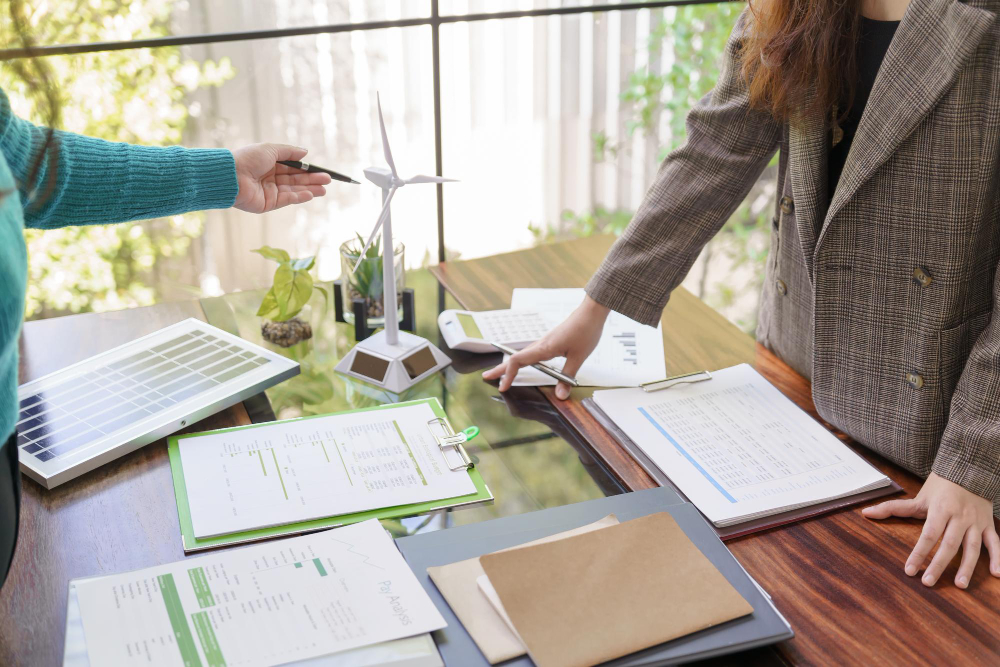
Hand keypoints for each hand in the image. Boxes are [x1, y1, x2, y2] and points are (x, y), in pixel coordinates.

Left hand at [232, 144, 331, 212]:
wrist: (231, 175)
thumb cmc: (248, 158)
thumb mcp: (271, 149)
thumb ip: (289, 152)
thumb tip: (306, 153)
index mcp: (269, 165)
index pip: (293, 168)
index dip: (307, 170)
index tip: (321, 170)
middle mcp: (270, 178)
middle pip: (295, 180)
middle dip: (312, 180)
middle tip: (328, 180)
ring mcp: (269, 192)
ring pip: (293, 191)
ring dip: (309, 189)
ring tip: (324, 189)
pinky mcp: (267, 204)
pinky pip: (286, 200)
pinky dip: (299, 197)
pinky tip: (310, 194)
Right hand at [482, 295, 609, 398]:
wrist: (591, 312)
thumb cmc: (585, 331)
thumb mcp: (579, 357)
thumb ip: (568, 377)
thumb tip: (560, 396)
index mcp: (544, 348)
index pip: (518, 361)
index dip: (508, 374)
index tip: (502, 386)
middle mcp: (541, 344)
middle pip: (515, 358)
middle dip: (501, 369)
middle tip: (486, 377)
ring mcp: (544, 342)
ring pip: (522, 355)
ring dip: (511, 364)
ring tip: (502, 374)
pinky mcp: (550, 341)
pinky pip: (531, 353)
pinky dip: (522, 360)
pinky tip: (524, 364)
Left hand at [863, 472, 999, 587]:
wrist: (969, 469)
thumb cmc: (940, 486)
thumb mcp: (918, 496)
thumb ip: (893, 508)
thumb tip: (866, 513)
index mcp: (940, 509)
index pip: (928, 535)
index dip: (919, 553)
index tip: (909, 570)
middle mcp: (959, 517)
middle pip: (949, 545)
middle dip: (938, 565)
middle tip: (928, 583)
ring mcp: (976, 522)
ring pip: (973, 547)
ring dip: (967, 567)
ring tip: (960, 585)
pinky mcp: (989, 525)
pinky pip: (996, 543)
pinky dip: (999, 558)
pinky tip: (997, 575)